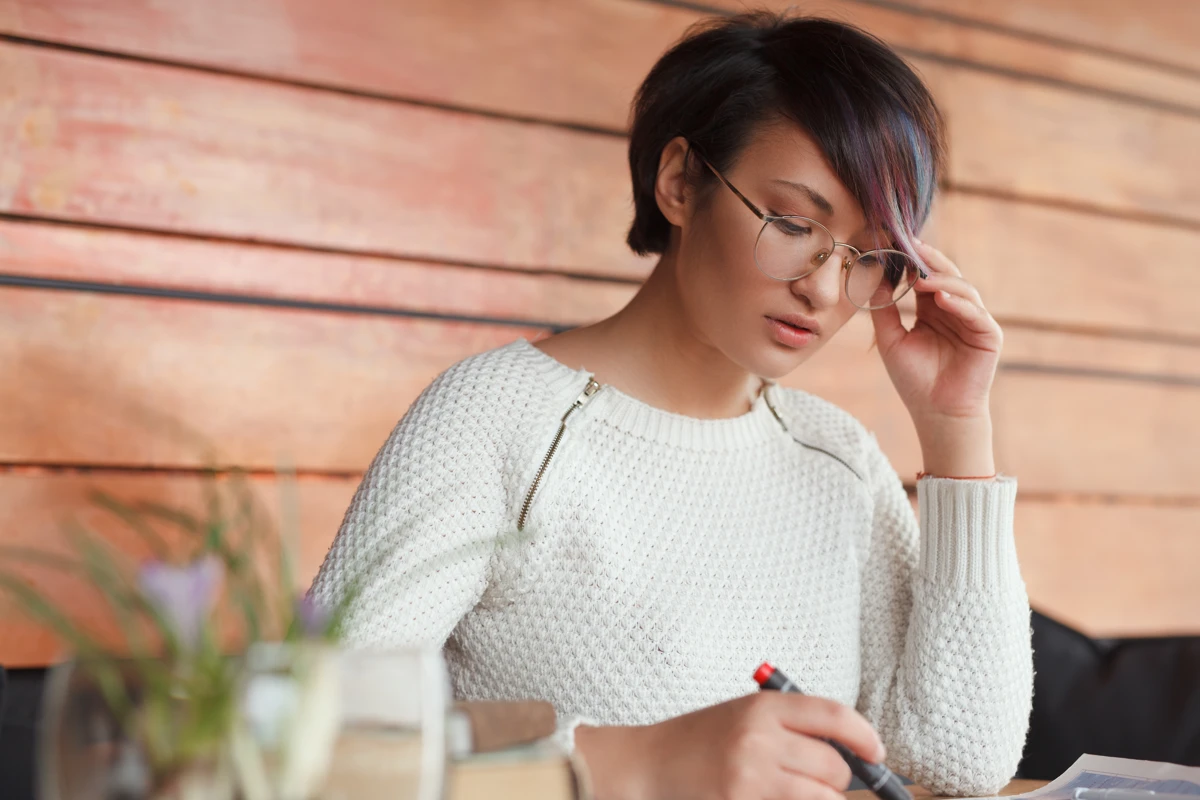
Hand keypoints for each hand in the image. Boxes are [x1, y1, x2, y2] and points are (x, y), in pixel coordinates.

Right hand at [575, 693, 884, 799]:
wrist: (648, 765)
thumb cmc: (699, 741)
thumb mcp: (744, 717)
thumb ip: (792, 726)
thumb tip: (852, 751)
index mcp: (763, 706)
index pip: (834, 715)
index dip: (865, 736)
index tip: (877, 753)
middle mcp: (760, 738)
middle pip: (834, 764)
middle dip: (837, 778)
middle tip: (820, 780)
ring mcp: (751, 776)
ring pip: (822, 797)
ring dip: (821, 799)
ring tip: (798, 792)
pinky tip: (777, 798)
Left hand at [869, 239, 1000, 475]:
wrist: (936, 413)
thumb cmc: (914, 379)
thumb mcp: (891, 340)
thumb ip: (883, 310)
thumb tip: (874, 280)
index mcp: (932, 309)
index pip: (925, 277)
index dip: (912, 260)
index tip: (893, 243)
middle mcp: (955, 310)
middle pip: (945, 275)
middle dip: (928, 260)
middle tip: (910, 245)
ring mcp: (974, 320)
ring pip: (962, 288)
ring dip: (942, 280)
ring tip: (920, 277)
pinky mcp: (988, 334)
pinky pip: (975, 312)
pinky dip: (958, 302)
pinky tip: (940, 298)